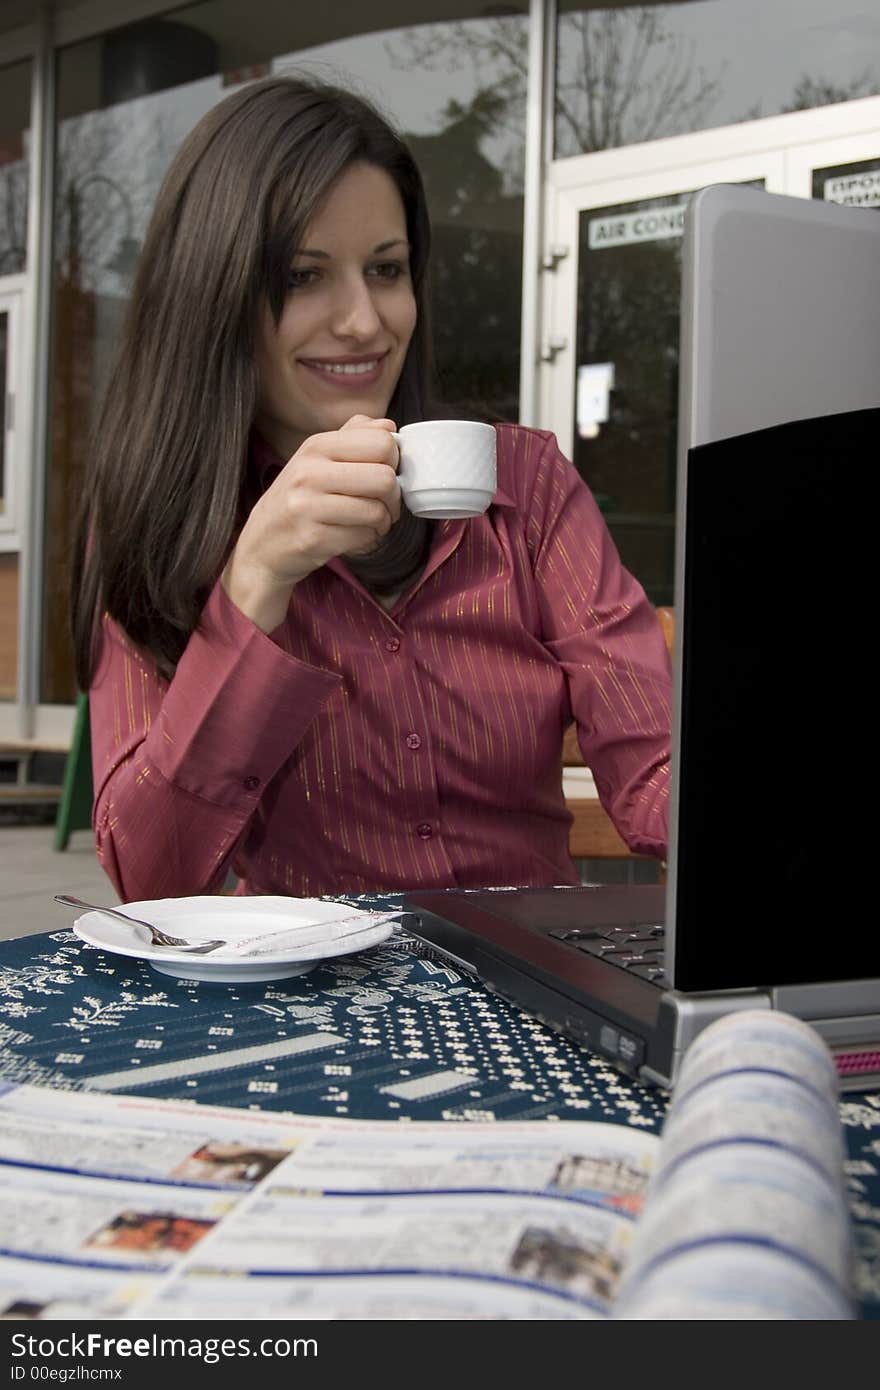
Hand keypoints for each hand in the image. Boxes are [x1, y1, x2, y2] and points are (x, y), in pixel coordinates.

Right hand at [222, 416, 399, 632]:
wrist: (262, 545)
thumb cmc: (298, 499)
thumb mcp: (317, 459)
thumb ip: (353, 437)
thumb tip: (389, 426)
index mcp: (316, 447)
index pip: (381, 442)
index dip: (394, 461)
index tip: (385, 473)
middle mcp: (309, 472)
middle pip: (384, 478)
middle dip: (393, 497)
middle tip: (385, 505)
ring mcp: (308, 507)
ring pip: (377, 511)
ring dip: (382, 522)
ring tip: (371, 523)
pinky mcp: (313, 539)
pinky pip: (363, 537)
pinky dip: (368, 540)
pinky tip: (356, 537)